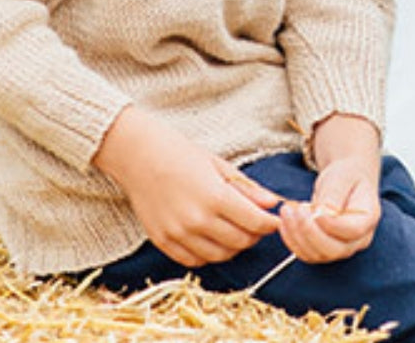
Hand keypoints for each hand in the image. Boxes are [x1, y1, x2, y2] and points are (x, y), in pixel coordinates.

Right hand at [93, 106, 280, 266]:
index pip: (254, 222)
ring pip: (219, 256)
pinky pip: (194, 261)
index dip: (270, 224)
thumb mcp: (218, 165)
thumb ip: (246, 187)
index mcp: (214, 196)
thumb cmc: (180, 153)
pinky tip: (212, 238)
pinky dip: (208, 254)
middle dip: (254, 235)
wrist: (138, 155)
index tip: (276, 220)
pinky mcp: (163, 242)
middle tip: (257, 224)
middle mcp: (197, 220)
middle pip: (239, 242)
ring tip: (235, 230)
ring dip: (233, 247)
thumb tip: (273, 203)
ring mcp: (178, 234)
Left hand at [278, 113, 380, 262]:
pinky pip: (306, 253)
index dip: (331, 225)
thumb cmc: (345, 176)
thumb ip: (335, 193)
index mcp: (368, 218)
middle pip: (333, 249)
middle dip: (309, 232)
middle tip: (294, 210)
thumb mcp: (342, 176)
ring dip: (296, 236)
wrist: (343, 182)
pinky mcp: (324, 249)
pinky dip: (291, 240)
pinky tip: (284, 222)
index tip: (314, 211)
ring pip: (316, 254)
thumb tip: (324, 213)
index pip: (352, 230)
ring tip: (286, 211)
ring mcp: (340, 247)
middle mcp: (357, 239)